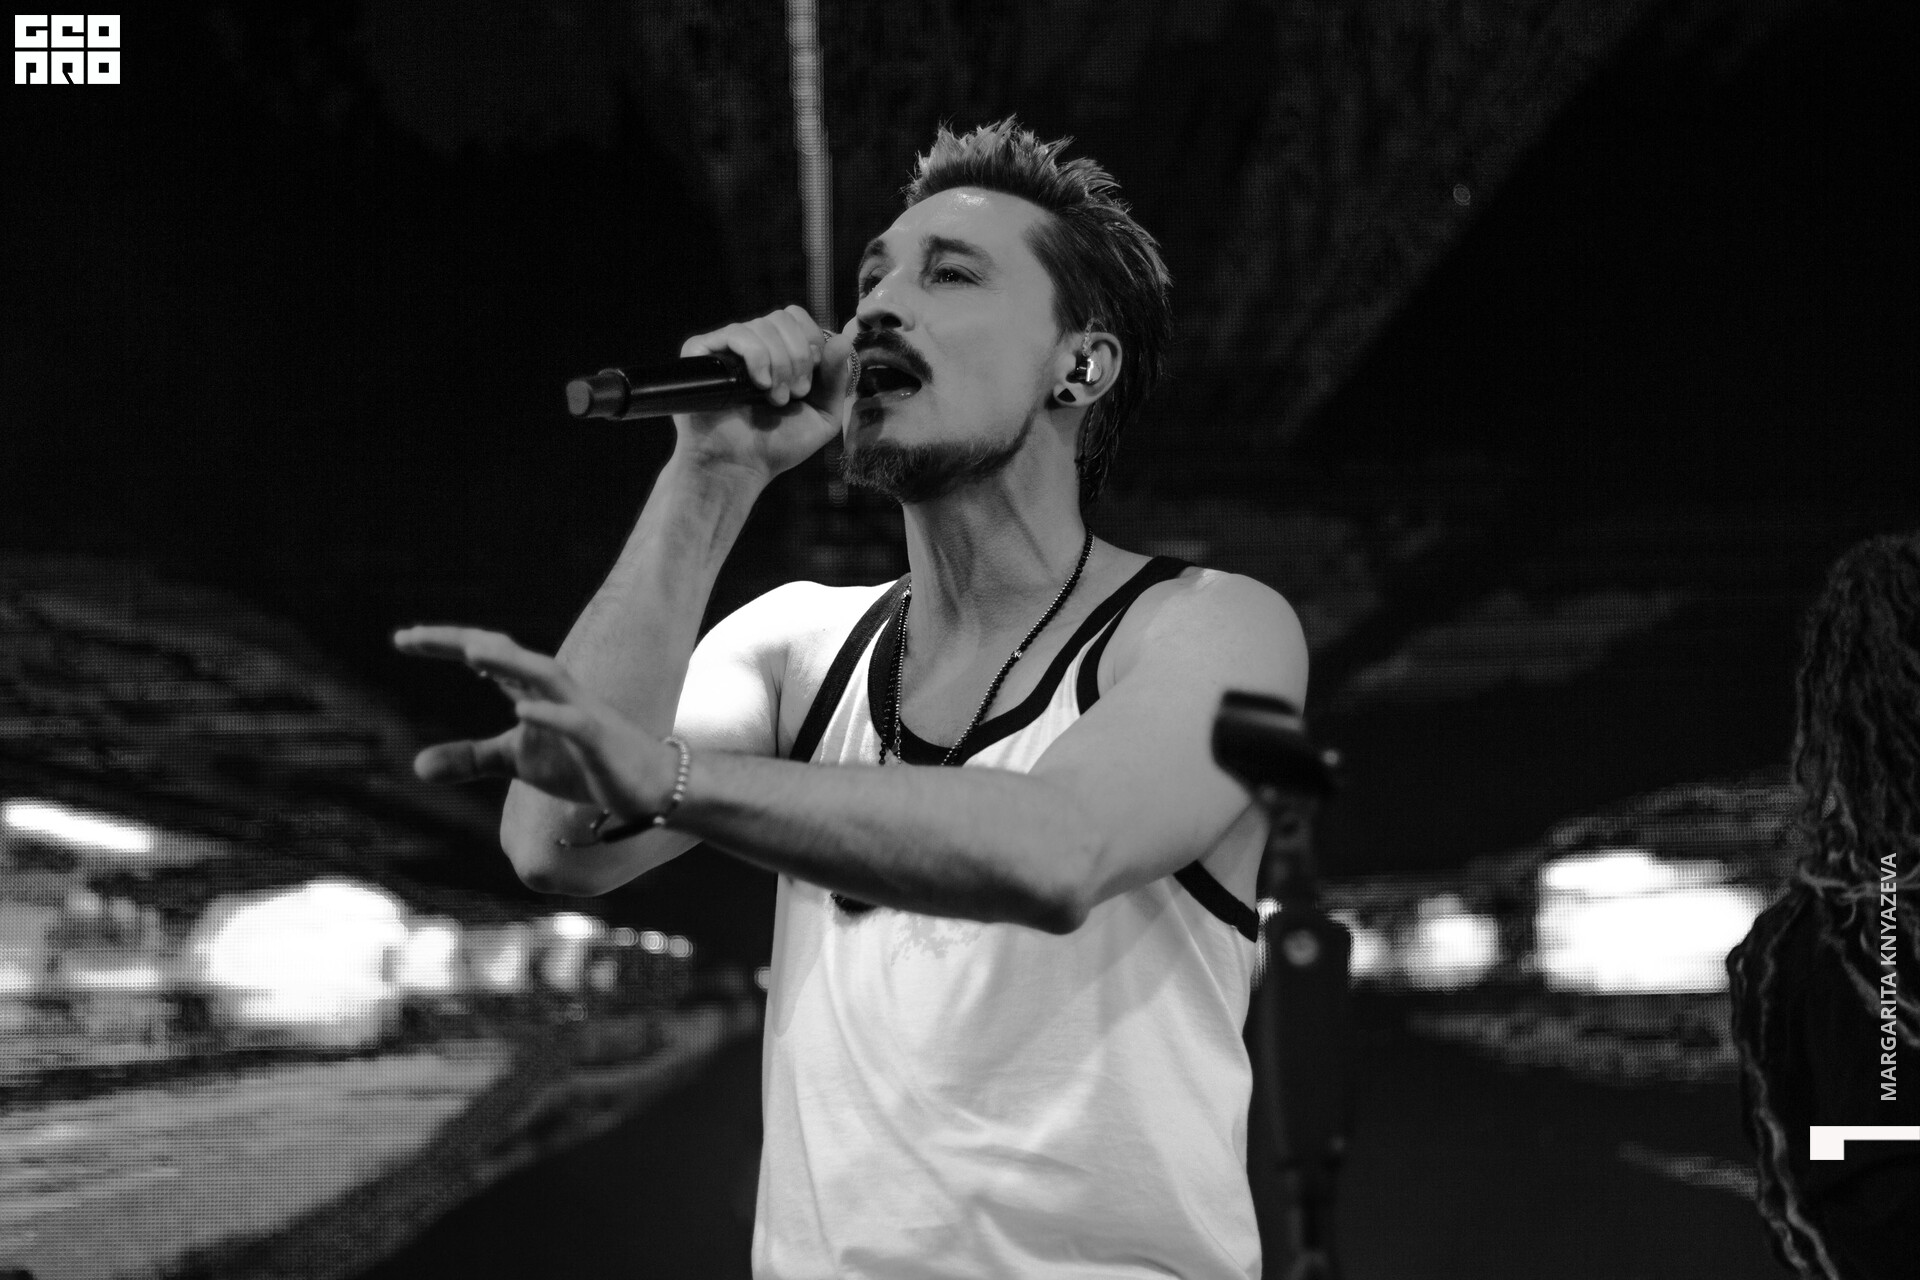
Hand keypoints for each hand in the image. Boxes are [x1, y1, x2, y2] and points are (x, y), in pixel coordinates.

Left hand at [392, 626, 673, 820]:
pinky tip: (522, 710)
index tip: (402, 639)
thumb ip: (472, 757)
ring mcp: (580, 712)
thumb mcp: (518, 761)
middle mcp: (554, 691)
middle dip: (463, 642)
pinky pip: (575, 721)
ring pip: (544, 675)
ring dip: (509, 662)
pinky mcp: (601, 739)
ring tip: (470, 653)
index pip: (486, 658)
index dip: (445, 645)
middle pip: (507, 654)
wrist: (647, 784)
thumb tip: (416, 766)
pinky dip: (550, 713)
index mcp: (532, 692)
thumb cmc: (582, 765)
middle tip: (413, 636)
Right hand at [675, 304, 856, 480]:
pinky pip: (736, 333)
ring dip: (779, 364)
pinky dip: (757, 357)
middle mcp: (753, 345)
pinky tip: (759, 384)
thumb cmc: (777, 446)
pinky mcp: (703, 352)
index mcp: (780, 352)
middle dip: (798, 356)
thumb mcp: (822, 415)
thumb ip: (836, 378)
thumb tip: (843, 339)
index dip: (811, 341)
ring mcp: (728, 347)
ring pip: (762, 325)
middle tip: (795, 393)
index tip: (811, 379)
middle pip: (783, 317)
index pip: (797, 317)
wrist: (739, 467)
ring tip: (775, 398)